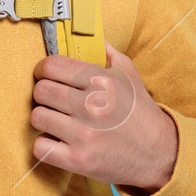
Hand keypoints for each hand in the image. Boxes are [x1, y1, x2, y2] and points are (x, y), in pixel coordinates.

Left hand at [30, 40, 178, 195]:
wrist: (159, 154)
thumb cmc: (140, 112)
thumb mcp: (129, 75)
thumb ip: (107, 53)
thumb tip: (89, 35)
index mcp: (102, 81)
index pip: (52, 66)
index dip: (44, 69)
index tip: (46, 75)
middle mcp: (92, 106)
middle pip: (40, 91)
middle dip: (43, 94)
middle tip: (53, 100)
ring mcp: (84, 135)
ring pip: (37, 117)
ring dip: (44, 119)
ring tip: (57, 121)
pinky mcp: (78, 160)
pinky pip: (40, 147)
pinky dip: (46, 145)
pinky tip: (58, 141)